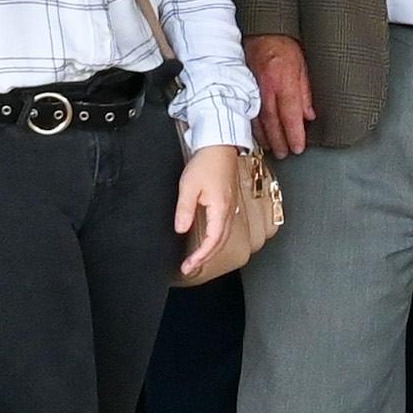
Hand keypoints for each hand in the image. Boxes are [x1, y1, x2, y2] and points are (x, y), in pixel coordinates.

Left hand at [172, 146, 257, 278]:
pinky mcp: (228, 202)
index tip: (188, 265)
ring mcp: (230, 207)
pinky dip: (216, 239)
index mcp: (220, 209)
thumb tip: (181, 229)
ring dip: (211, 250)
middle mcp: (229, 211)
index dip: (200, 256)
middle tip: (190, 267)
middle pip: (220, 243)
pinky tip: (207, 240)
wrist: (220, 145)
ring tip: (197, 259)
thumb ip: (185, 210)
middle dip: (205, 258)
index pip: (212, 241)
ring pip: (224, 236)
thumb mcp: (189, 186)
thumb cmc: (206, 162)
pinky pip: (225, 227)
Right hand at [245, 35, 318, 158]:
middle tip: (286, 153)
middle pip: (273, 122)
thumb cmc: (284, 44)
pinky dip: (254, 126)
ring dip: (266, 137)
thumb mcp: (303, 66)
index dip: (295, 134)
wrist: (262, 30)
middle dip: (280, 141)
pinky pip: (248, 111)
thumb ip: (306, 92)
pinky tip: (259, 134)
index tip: (298, 147)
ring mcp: (253, 89)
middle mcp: (266, 88)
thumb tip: (309, 115)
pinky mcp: (244, 88)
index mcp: (283, 82)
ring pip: (258, 119)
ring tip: (274, 149)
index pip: (291, 114)